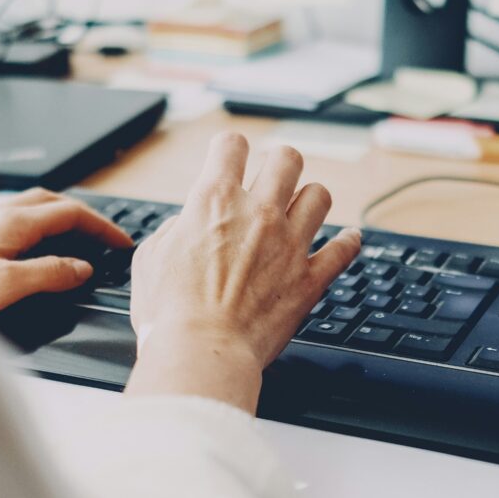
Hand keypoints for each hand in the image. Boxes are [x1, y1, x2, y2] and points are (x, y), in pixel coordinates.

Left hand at [0, 188, 132, 318]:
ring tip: (71, 238)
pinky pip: (4, 216)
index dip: (101, 226)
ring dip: (55, 217)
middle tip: (102, 238)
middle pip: (50, 201)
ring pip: (26, 206)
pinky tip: (22, 243)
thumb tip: (80, 268)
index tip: (120, 243)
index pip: (70, 212)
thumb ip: (46, 274)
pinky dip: (30, 225)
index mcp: (9, 222)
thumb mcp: (1, 287)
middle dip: (82, 216)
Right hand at [123, 133, 360, 412]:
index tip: (230, 158)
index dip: (230, 149)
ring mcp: (289, 244)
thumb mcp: (151, 259)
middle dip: (279, 164)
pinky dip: (347, 243)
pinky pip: (344, 249)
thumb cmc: (169, 313)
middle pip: (287, 159)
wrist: (202, 352)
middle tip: (272, 180)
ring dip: (310, 200)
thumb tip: (187, 225)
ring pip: (320, 195)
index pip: (231, 145)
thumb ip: (174, 231)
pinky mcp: (309, 279)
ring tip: (302, 211)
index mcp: (213, 202)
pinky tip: (347, 240)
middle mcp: (257, 213)